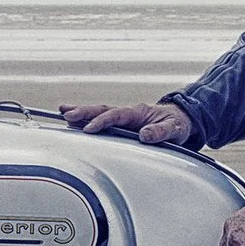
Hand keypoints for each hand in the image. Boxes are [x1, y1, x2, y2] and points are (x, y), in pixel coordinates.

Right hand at [58, 100, 193, 144]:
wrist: (181, 120)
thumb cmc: (178, 124)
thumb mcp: (175, 129)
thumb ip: (161, 132)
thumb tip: (145, 135)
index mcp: (138, 113)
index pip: (117, 115)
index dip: (102, 122)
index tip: (89, 129)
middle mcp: (128, 113)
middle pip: (102, 110)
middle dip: (85, 112)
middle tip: (67, 114)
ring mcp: (123, 118)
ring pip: (99, 113)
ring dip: (82, 113)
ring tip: (63, 113)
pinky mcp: (121, 124)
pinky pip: (102, 120)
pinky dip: (87, 119)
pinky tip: (73, 122)